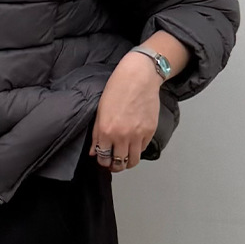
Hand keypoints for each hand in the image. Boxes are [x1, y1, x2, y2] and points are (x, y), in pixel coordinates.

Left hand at [89, 51, 161, 172]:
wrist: (139, 77)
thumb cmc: (117, 89)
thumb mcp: (100, 111)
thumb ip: (97, 134)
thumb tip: (94, 152)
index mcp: (107, 131)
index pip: (103, 157)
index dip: (102, 162)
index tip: (103, 160)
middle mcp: (123, 136)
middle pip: (119, 163)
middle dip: (114, 166)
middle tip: (113, 163)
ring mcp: (138, 135)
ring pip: (133, 161)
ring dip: (127, 162)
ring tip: (124, 158)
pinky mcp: (150, 131)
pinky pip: (142, 149)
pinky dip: (137, 150)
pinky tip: (133, 145)